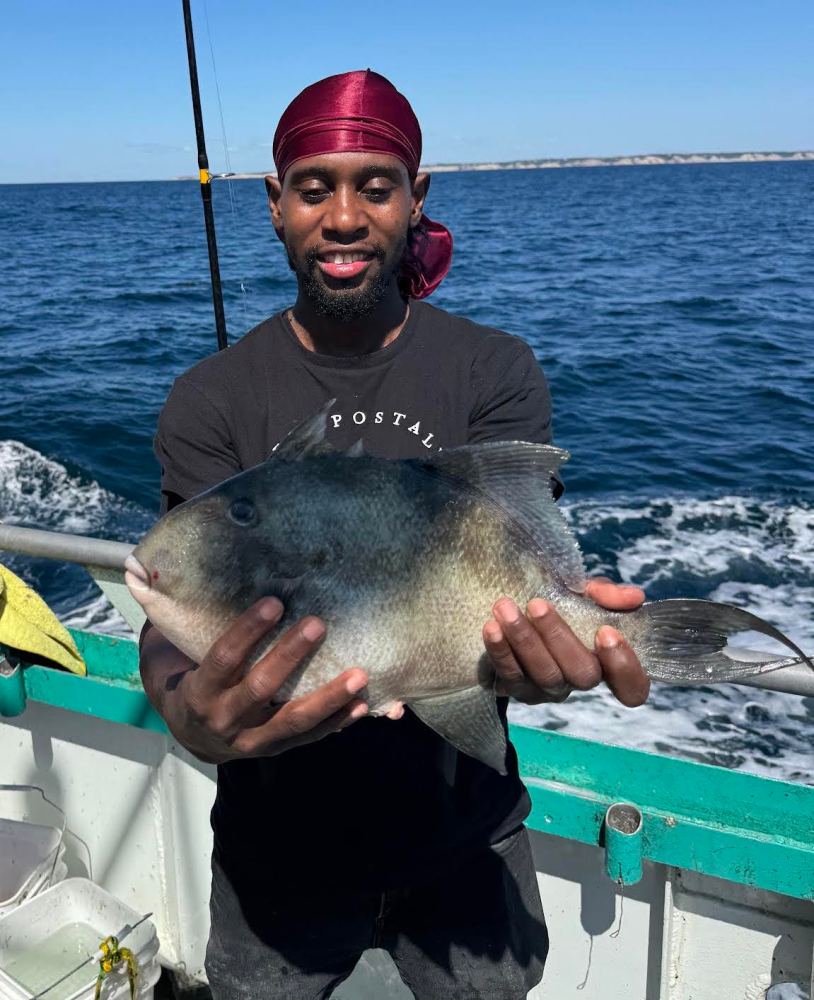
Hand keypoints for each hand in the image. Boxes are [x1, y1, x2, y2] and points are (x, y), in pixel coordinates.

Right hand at [139, 597, 367, 763]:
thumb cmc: (192, 676)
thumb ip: (186, 621)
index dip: (247, 631)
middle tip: (319, 623)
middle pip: (260, 688)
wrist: (194, 736)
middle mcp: (225, 719)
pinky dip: (337, 722)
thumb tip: (180, 565)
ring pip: (293, 721)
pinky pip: (310, 737)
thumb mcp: (176, 656)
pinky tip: (363, 704)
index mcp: (199, 691)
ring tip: (359, 675)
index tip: (274, 602)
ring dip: (328, 698)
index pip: (223, 658)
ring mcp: (253, 740)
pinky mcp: (277, 749)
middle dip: (290, 655)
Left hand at [482, 578, 649, 706]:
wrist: (519, 607)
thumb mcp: (586, 593)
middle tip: (538, 604)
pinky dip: (500, 650)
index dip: (625, 667)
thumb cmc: (563, 603)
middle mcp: (580, 681)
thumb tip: (634, 596)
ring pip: (543, 674)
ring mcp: (549, 689)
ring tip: (505, 608)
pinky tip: (491, 627)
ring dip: (524, 639)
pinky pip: (510, 676)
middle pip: (582, 675)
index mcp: (607, 662)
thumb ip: (607, 594)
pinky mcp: (518, 688)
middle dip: (559, 637)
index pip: (632, 687)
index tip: (607, 631)